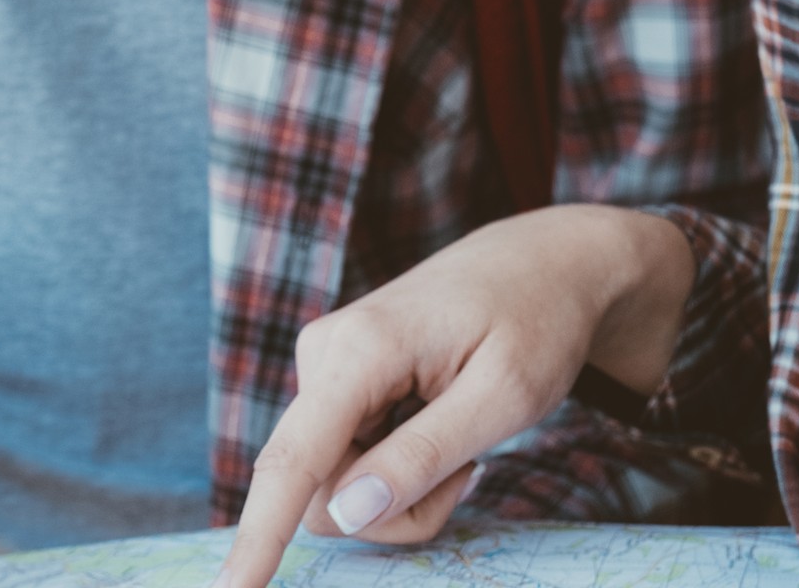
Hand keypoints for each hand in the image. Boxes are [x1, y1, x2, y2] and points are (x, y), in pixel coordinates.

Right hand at [215, 205, 694, 586]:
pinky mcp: (336, 385)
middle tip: (469, 477)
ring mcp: (325, 369)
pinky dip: (397, 469)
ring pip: (336, 485)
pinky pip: (346, 462)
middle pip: (322, 491)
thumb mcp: (505, 397)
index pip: (294, 459)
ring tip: (462, 447)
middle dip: (394, 511)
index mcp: (361, 350)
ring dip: (403, 491)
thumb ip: (423, 456)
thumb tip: (345, 514)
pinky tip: (438, 427)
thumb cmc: (536, 323)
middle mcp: (324, 355)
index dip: (258, 535)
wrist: (541, 264)